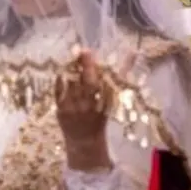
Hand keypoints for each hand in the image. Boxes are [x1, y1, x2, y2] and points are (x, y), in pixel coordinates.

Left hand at [57, 50, 112, 170]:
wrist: (85, 140)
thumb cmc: (101, 117)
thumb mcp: (112, 100)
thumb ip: (120, 76)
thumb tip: (132, 53)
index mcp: (100, 103)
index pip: (94, 81)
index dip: (89, 66)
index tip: (88, 51)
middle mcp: (85, 106)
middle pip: (80, 81)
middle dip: (79, 64)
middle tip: (79, 49)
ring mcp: (70, 108)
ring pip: (68, 85)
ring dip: (69, 69)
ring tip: (71, 57)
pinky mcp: (59, 110)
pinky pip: (58, 92)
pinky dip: (59, 80)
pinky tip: (62, 71)